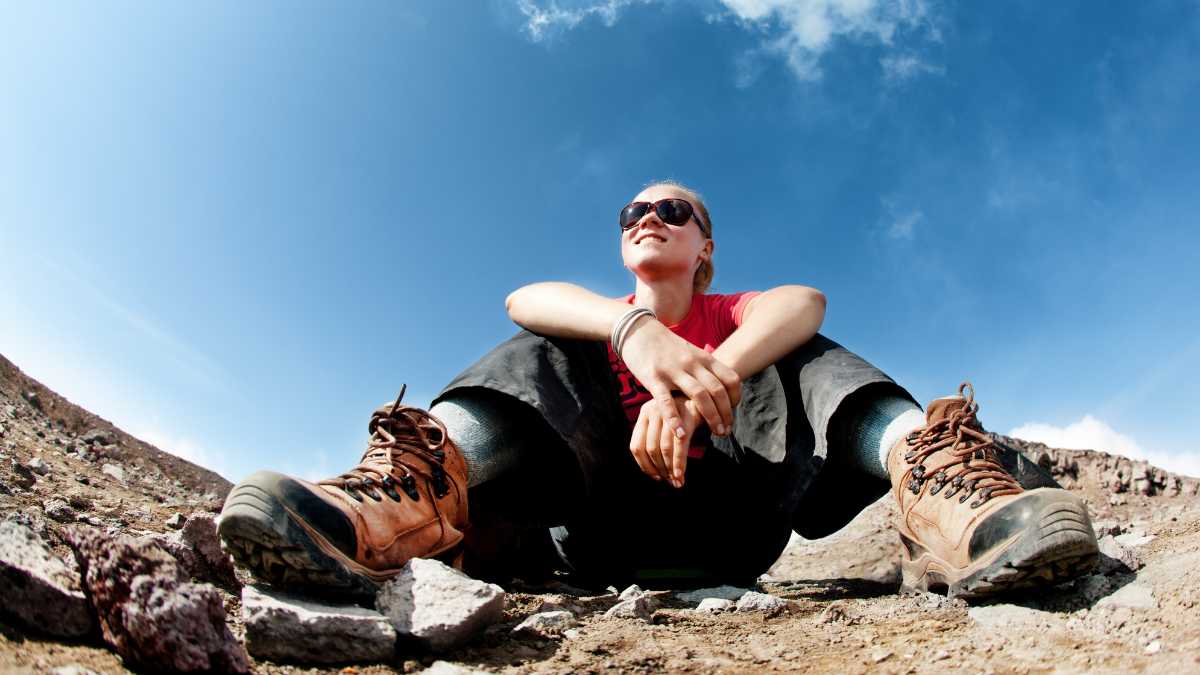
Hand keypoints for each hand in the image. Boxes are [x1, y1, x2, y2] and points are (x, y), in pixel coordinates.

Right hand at [619, 316, 740, 440]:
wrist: (637, 329)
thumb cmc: (665, 346)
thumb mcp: (690, 352)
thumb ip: (704, 369)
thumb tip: (720, 389)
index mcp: (703, 357)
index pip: (731, 379)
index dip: (736, 398)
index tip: (732, 412)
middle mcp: (692, 363)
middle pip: (718, 391)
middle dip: (726, 414)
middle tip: (726, 432)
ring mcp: (673, 370)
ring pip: (699, 396)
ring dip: (711, 417)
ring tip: (715, 433)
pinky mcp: (653, 378)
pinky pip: (666, 401)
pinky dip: (674, 419)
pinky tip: (680, 434)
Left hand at [629, 393, 700, 487]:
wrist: (708, 395)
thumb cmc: (686, 413)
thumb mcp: (667, 423)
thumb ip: (658, 440)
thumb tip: (656, 473)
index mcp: (645, 413)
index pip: (636, 445)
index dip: (644, 465)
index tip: (655, 476)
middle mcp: (654, 410)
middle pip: (650, 449)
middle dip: (660, 470)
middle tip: (670, 481)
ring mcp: (670, 411)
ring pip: (664, 449)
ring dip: (670, 469)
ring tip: (677, 481)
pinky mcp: (688, 415)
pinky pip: (680, 445)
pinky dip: (679, 463)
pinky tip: (681, 474)